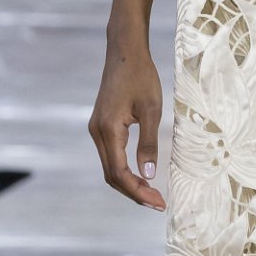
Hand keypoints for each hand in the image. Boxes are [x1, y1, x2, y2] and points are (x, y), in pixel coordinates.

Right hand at [89, 37, 165, 210]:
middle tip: (158, 203)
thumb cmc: (141, 76)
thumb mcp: (151, 110)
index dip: (138, 191)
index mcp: (108, 130)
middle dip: (134, 192)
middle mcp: (97, 132)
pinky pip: (110, 156)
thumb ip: (148, 143)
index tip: (158, 202)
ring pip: (109, 168)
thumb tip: (149, 174)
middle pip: (111, 176)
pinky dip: (124, 170)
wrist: (125, 52)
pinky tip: (141, 175)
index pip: (120, 173)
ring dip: (129, 183)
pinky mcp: (101, 126)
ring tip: (152, 194)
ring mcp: (97, 129)